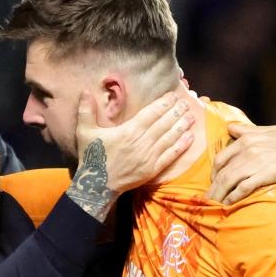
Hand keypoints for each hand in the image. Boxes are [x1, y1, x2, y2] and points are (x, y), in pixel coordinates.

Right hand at [74, 91, 194, 195]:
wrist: (97, 185)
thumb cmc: (91, 157)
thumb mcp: (84, 132)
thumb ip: (86, 111)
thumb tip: (84, 91)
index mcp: (129, 130)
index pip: (151, 113)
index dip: (164, 103)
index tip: (173, 96)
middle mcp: (142, 142)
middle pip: (164, 123)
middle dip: (177, 111)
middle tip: (187, 102)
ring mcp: (149, 156)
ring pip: (170, 137)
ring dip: (182, 126)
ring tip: (192, 116)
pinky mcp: (153, 169)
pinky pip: (171, 155)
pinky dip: (181, 145)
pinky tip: (190, 137)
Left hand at [207, 123, 275, 204]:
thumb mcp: (272, 132)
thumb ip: (249, 131)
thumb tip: (230, 127)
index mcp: (249, 137)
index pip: (221, 157)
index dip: (214, 173)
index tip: (213, 184)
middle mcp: (250, 147)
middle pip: (222, 170)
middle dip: (213, 187)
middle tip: (208, 199)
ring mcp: (258, 161)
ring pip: (230, 180)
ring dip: (219, 195)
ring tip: (213, 206)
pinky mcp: (267, 174)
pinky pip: (244, 188)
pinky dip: (234, 197)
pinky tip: (229, 205)